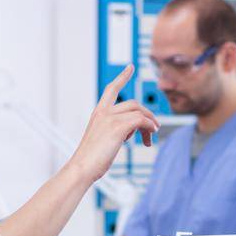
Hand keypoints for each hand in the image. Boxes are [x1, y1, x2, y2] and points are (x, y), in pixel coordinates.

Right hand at [68, 66, 159, 184]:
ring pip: (139, 112)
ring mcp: (110, 118)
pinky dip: (149, 127)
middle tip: (153, 129)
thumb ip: (113, 132)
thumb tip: (129, 132)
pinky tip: (150, 136)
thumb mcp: (102, 141)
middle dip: (147, 115)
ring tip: (152, 135)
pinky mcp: (117, 127)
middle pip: (133, 104)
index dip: (122, 77)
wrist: (81, 168)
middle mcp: (103, 112)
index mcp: (98, 114)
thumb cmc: (90, 160)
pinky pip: (141, 120)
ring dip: (150, 123)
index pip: (111, 89)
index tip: (130, 67)